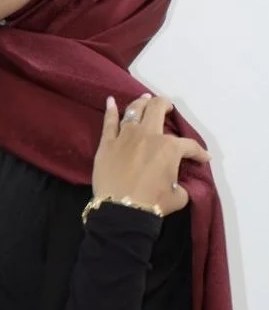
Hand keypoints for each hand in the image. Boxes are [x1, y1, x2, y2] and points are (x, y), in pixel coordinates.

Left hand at [92, 94, 210, 216]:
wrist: (121, 210)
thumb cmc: (153, 203)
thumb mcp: (178, 197)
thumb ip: (180, 186)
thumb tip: (177, 185)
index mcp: (169, 148)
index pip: (189, 146)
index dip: (199, 153)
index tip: (203, 158)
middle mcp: (148, 135)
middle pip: (157, 110)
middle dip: (164, 104)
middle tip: (166, 106)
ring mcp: (125, 137)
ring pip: (134, 111)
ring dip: (141, 103)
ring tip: (145, 99)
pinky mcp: (107, 144)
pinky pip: (108, 122)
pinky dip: (110, 110)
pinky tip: (110, 101)